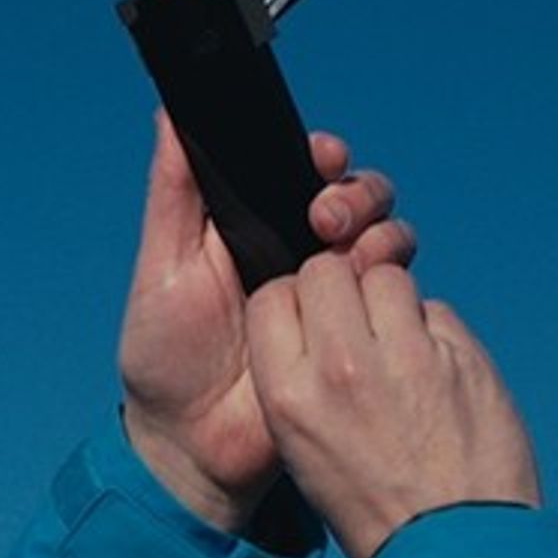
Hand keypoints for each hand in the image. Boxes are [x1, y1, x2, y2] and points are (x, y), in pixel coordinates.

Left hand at [117, 112, 412, 531]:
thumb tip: (170, 110)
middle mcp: (300, 253)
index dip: (319, 153)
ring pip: (384, 235)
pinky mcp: (357, 335)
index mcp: (254, 227)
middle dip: (354, 191)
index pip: (299, 170)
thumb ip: (173, 193)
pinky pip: (395, 293)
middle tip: (324, 216)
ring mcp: (333, 295)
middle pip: (354, 195)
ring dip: (378, 228)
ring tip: (342, 252)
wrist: (193, 448)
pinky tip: (364, 290)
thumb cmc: (166, 358)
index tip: (318, 153)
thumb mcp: (162, 268)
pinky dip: (391, 278)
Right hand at [244, 257, 539, 557]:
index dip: (294, 303)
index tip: (313, 328)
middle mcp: (341, 367)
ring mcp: (406, 358)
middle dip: (341, 288)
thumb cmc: (376, 508)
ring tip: (402, 350)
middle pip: (326, 271)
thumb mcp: (303, 450)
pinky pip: (437, 309)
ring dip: (392, 301)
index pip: (272, 294)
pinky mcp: (461, 357)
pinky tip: (439, 376)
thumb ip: (300, 378)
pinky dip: (436, 333)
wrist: (456, 553)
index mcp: (290, 395)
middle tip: (361, 328)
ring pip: (386, 275)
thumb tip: (318, 315)